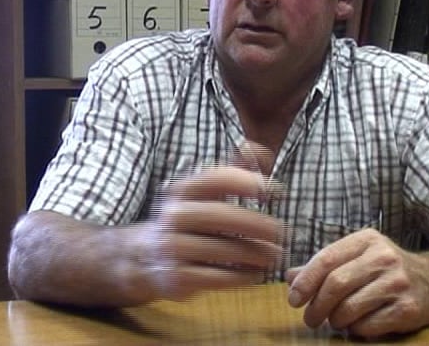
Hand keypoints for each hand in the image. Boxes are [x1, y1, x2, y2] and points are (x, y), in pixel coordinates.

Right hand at [130, 145, 284, 301]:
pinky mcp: (177, 278)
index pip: (213, 178)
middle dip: (256, 224)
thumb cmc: (191, 219)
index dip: (243, 181)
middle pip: (220, 216)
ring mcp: (172, 247)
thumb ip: (235, 168)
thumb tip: (258, 150)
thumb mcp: (206, 191)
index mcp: (183, 190)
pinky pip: (215, 277)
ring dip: (254, 253)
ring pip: (221, 249)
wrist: (147, 257)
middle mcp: (174, 216)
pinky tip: (255, 273)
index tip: (269, 190)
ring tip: (274, 255)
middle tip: (281, 232)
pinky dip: (241, 276)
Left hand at [284, 228, 428, 338]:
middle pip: (336, 284)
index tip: (294, 299)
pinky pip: (368, 326)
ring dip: (335, 320)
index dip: (305, 281)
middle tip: (310, 318)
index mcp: (367, 240)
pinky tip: (357, 326)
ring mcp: (397, 283)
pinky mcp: (407, 308)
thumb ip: (326, 265)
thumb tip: (290, 277)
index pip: (326, 259)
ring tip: (336, 321)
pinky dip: (356, 330)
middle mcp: (383, 257)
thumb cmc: (387, 269)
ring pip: (349, 308)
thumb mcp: (359, 256)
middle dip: (316, 306)